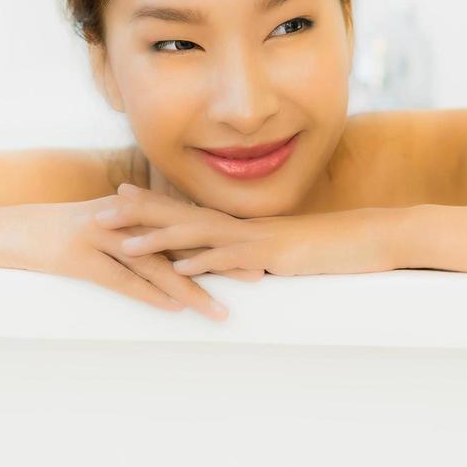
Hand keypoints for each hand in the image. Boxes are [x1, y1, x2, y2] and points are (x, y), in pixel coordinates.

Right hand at [0, 197, 230, 319]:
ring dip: (190, 289)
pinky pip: (121, 279)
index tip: (247, 255)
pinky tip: (172, 308)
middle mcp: (120, 221)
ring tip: (220, 309)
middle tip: (254, 277)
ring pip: (156, 265)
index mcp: (126, 212)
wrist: (3, 229)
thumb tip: (153, 248)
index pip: (179, 227)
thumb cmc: (47, 232)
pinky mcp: (80, 258)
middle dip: (217, 261)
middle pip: (178, 243)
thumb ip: (123, 232)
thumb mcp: (91, 227)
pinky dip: (148, 293)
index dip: (215, 242)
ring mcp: (100, 238)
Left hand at [97, 182, 399, 276]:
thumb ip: (253, 255)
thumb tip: (232, 264)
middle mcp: (239, 225)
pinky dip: (206, 263)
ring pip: (198, 236)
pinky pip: (233, 258)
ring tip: (124, 245)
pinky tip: (181, 268)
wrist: (367, 239)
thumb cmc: (326, 248)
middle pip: (179, 215)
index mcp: (238, 224)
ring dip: (160, 240)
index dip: (150, 203)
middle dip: (138, 214)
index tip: (116, 197)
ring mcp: (253, 237)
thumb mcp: (280, 253)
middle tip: (99, 212)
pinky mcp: (270, 254)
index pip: (185, 210)